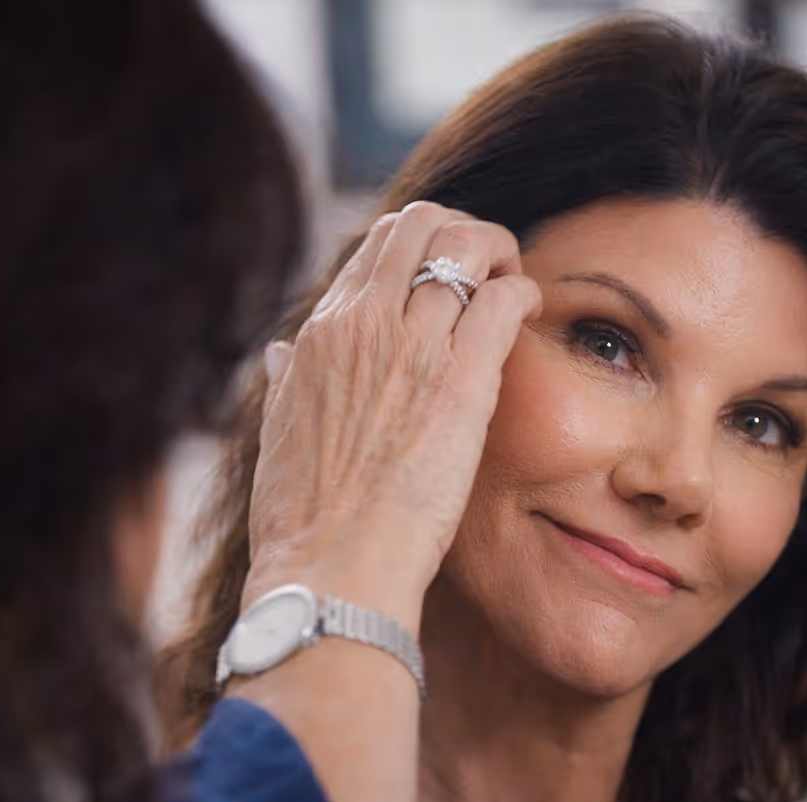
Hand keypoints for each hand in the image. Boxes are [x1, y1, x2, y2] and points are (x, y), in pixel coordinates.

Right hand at [243, 202, 540, 632]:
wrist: (330, 572)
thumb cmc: (304, 522)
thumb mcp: (277, 435)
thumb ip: (288, 383)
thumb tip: (280, 353)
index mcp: (318, 336)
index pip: (376, 249)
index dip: (419, 251)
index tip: (445, 281)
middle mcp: (362, 324)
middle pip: (422, 224)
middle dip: (463, 232)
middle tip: (488, 270)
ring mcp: (412, 346)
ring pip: (467, 245)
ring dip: (499, 255)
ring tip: (513, 287)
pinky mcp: (461, 381)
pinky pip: (504, 298)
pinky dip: (524, 292)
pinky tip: (530, 313)